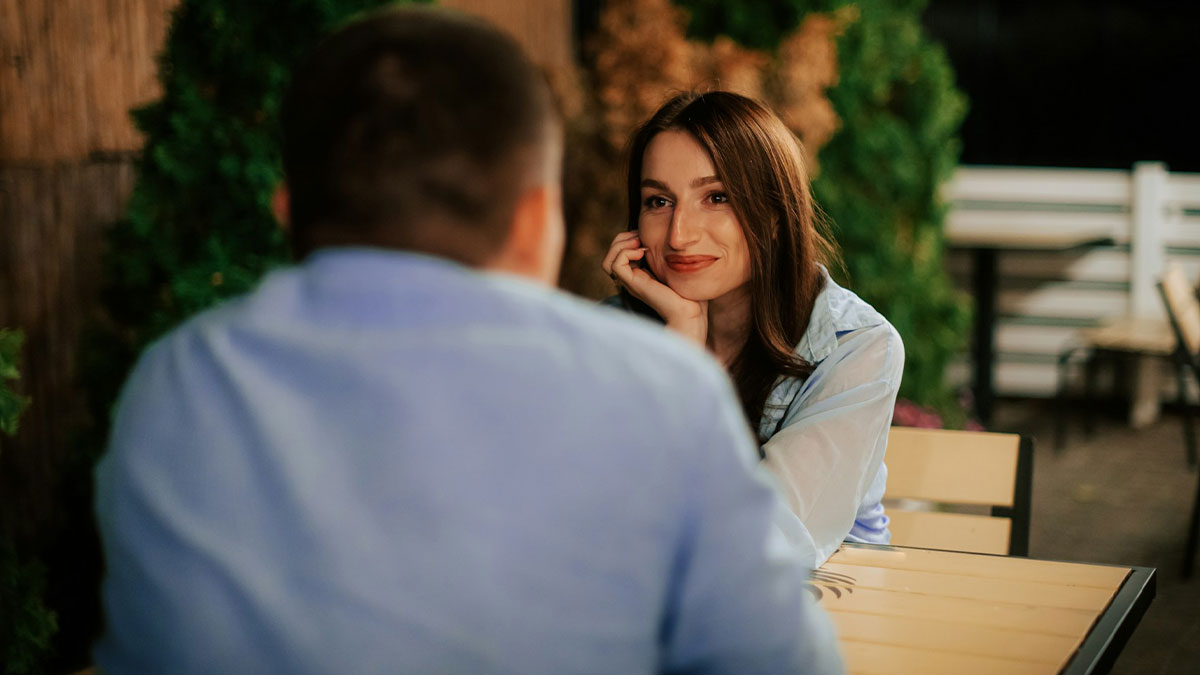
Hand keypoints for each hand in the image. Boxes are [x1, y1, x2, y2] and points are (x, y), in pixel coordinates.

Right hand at [602, 231, 706, 346]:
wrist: (690, 311)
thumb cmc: (688, 292)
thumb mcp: (675, 266)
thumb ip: (666, 254)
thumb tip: (666, 235)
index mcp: (639, 274)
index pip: (619, 254)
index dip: (628, 238)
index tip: (646, 235)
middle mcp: (632, 278)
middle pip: (610, 256)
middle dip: (622, 239)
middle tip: (640, 236)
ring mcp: (631, 282)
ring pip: (608, 261)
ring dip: (621, 245)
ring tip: (640, 243)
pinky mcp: (633, 284)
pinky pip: (616, 265)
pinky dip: (626, 253)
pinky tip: (643, 252)